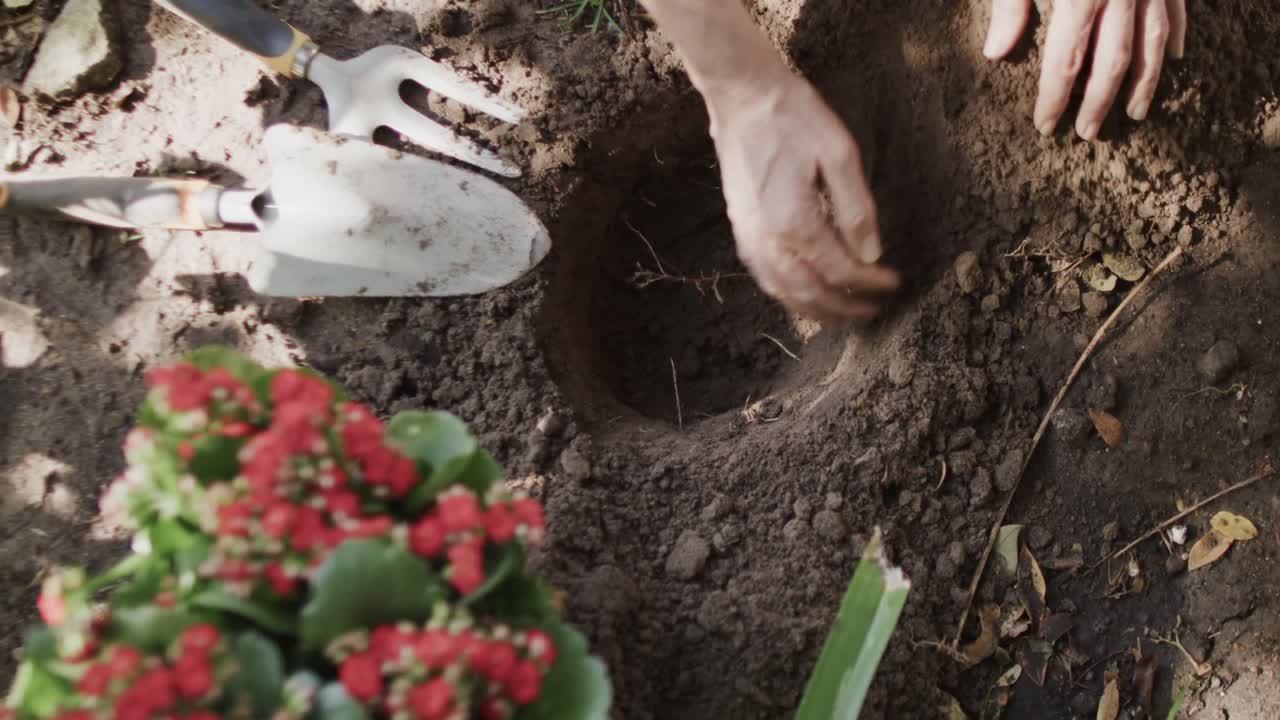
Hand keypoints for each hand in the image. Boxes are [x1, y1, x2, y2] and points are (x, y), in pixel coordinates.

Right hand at [706, 75, 899, 320]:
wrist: (742, 97)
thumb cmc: (793, 117)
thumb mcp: (839, 153)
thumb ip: (856, 208)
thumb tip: (871, 252)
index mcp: (796, 221)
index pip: (840, 269)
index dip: (870, 281)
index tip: (893, 282)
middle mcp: (767, 238)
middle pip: (809, 292)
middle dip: (844, 307)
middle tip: (873, 311)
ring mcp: (749, 236)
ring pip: (783, 291)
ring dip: (814, 309)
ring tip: (842, 313)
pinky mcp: (740, 228)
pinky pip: (764, 276)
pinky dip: (787, 294)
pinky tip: (803, 293)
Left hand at [984, 0, 1187, 138]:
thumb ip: (1009, 5)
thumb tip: (995, 53)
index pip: (1066, 59)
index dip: (1055, 97)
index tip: (1046, 127)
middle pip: (1114, 59)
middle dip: (1101, 101)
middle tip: (1089, 133)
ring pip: (1154, 39)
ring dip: (1146, 80)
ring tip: (1136, 113)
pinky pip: (1178, 8)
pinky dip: (1176, 34)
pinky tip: (1173, 59)